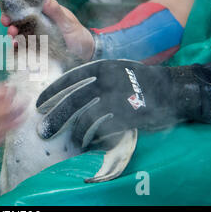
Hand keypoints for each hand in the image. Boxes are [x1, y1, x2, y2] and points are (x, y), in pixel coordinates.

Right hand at [1, 0, 94, 61]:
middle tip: (6, 23)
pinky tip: (16, 48)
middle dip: (9, 21)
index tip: (8, 8)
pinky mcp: (35, 49)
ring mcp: (36, 37)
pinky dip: (17, 48)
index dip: (14, 6)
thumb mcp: (68, 23)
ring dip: (12, 35)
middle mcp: (37, 23)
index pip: (26, 6)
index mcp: (44, 13)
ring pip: (18, 34)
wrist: (85, 54)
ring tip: (13, 38)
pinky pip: (23, 48)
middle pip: (18, 20)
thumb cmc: (78, 35)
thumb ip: (56, 11)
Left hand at [35, 60, 210, 147]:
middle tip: (43, 130)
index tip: (39, 104)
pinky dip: (93, 138)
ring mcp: (117, 98)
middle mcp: (107, 81)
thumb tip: (67, 93)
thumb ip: (94, 79)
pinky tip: (88, 143)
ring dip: (74, 132)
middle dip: (56, 117)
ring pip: (86, 118)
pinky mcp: (127, 115)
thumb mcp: (114, 70)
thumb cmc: (138, 80)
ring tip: (70, 142)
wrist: (171, 88)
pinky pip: (103, 130)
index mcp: (101, 67)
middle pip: (73, 101)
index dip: (52, 92)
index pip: (70, 79)